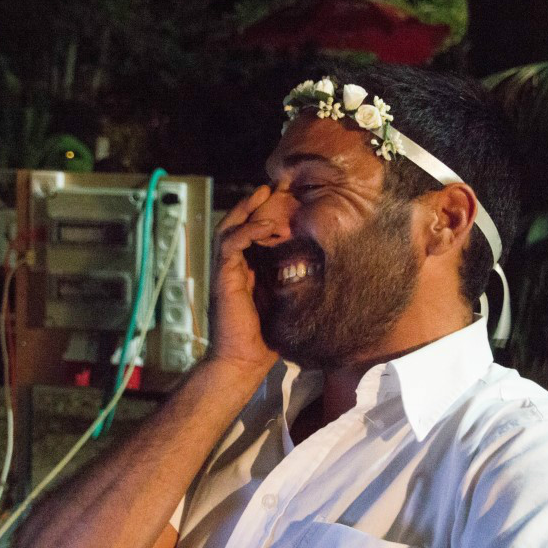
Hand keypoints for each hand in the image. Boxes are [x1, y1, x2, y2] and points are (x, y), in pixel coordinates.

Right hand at [208, 185, 277, 372]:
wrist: (243, 362)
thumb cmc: (266, 339)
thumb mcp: (287, 302)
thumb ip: (294, 283)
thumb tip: (324, 269)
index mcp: (247, 270)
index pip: (252, 232)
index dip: (265, 213)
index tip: (286, 196)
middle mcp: (234, 266)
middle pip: (238, 223)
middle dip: (255, 202)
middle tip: (275, 184)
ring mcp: (226, 271)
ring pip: (230, 227)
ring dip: (248, 209)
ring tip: (265, 194)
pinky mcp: (223, 277)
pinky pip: (231, 244)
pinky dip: (247, 231)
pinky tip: (265, 225)